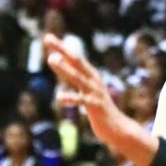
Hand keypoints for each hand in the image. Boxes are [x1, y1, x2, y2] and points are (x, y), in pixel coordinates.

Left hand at [45, 33, 137, 150]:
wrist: (117, 127)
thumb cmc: (99, 108)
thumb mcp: (86, 89)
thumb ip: (73, 76)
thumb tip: (56, 62)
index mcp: (90, 74)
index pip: (74, 57)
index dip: (61, 47)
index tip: (48, 37)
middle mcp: (93, 79)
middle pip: (75, 61)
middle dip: (62, 49)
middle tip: (47, 39)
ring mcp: (94, 91)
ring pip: (77, 77)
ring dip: (64, 68)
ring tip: (51, 59)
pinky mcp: (95, 105)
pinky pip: (80, 101)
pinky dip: (70, 98)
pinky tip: (58, 97)